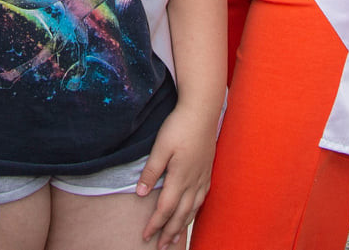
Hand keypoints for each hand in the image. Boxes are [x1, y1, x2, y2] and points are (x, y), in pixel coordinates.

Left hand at [137, 100, 216, 248]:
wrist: (202, 111)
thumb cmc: (179, 126)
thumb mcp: (160, 146)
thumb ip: (151, 171)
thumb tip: (140, 193)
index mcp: (179, 177)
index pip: (165, 209)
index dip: (155, 224)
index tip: (145, 236)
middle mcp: (193, 181)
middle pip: (181, 214)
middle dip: (169, 232)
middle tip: (160, 246)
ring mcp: (202, 177)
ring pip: (193, 209)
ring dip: (182, 225)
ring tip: (175, 238)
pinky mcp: (207, 171)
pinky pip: (202, 198)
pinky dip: (194, 211)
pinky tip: (191, 213)